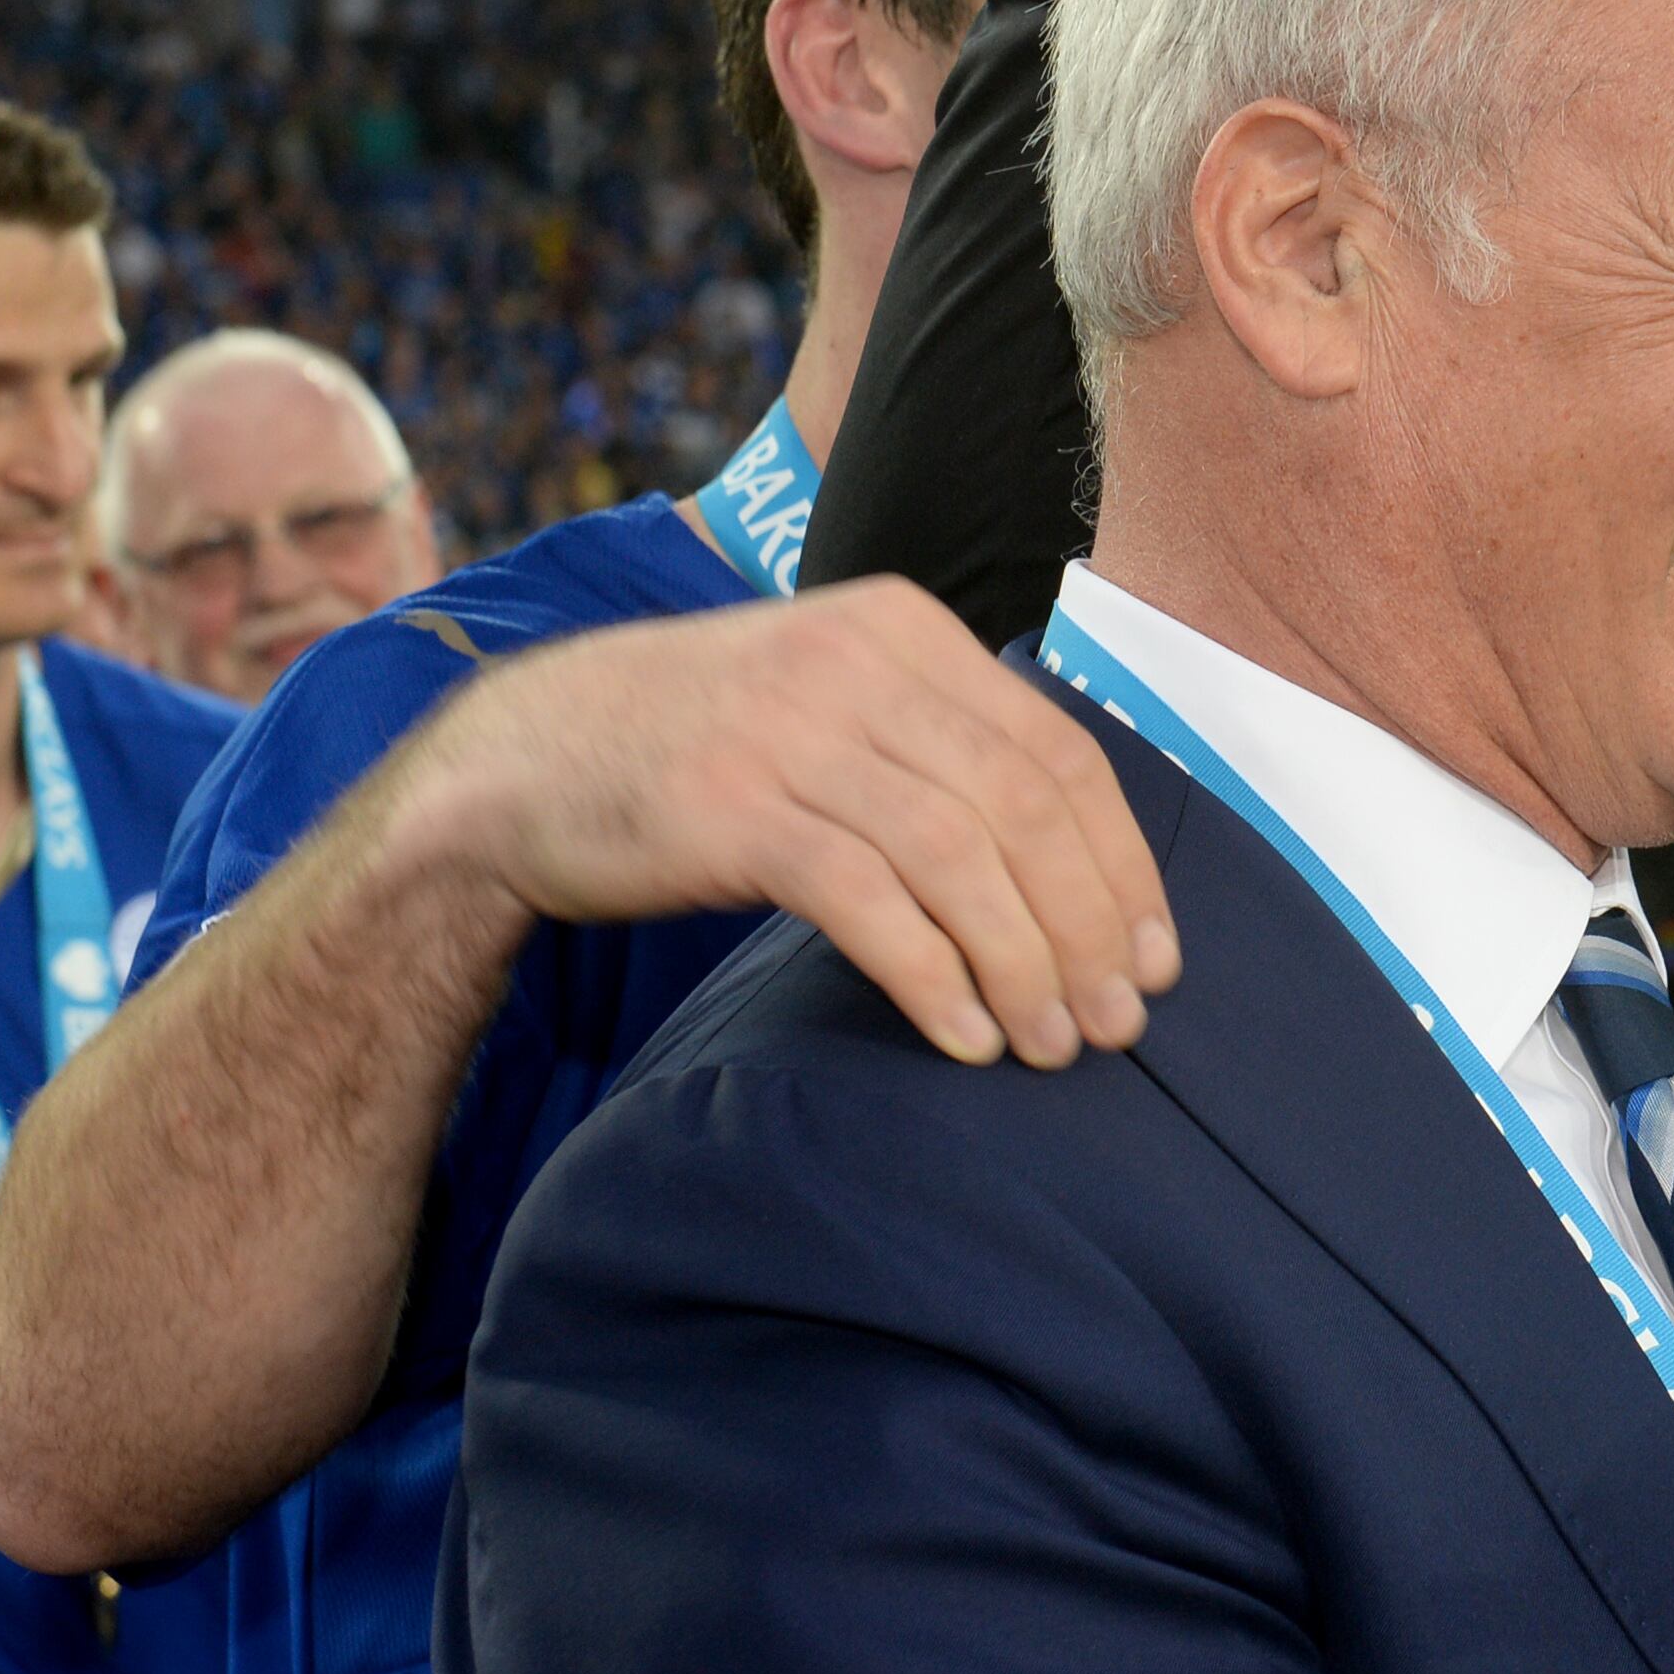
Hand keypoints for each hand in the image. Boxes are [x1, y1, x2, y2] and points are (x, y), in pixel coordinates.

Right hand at [381, 575, 1175, 1068]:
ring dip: (1024, 964)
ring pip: (960, 856)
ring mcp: (790, 731)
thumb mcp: (830, 697)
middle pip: (1025, 806)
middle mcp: (856, 664)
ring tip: (1053, 1044)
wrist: (517, 758)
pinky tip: (964, 1035)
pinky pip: (869, 901)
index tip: (1155, 955)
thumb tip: (1078, 859)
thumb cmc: (698, 744)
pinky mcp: (729, 808)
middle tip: (1118, 1023)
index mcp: (903, 629)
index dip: (1123, 863)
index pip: (1060, 749)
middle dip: (1089, 925)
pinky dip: (933, 975)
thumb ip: (938, 741)